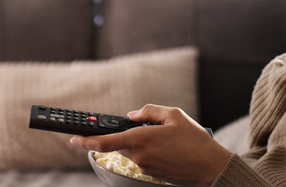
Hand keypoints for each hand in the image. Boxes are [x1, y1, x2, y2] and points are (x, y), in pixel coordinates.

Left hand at [70, 105, 231, 186]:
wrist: (210, 167)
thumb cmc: (195, 141)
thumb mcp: (175, 115)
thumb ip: (150, 111)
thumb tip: (133, 115)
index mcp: (141, 139)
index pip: (105, 142)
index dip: (86, 141)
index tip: (74, 138)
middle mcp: (139, 156)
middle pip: (121, 144)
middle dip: (128, 135)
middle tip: (150, 129)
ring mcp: (145, 167)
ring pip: (134, 151)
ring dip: (144, 143)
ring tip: (170, 140)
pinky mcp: (152, 174)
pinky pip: (145, 159)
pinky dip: (152, 152)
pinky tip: (171, 149)